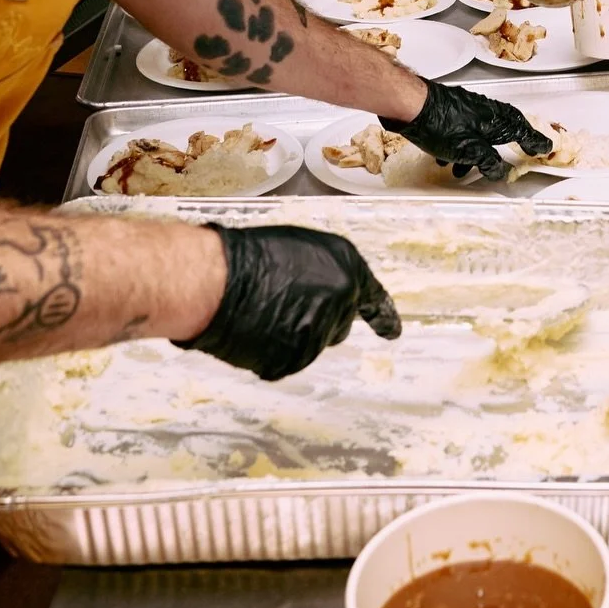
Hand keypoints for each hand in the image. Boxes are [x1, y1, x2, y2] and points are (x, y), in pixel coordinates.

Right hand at [178, 226, 399, 380]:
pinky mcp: (293, 360)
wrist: (216, 281)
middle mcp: (341, 302)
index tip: (392, 332)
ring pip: (310, 343)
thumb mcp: (301, 247)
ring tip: (261, 311)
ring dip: (292, 333)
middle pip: (339, 324)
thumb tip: (324, 291)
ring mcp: (318, 335)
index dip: (383, 317)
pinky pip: (286, 360)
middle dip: (319, 319)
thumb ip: (325, 271)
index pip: (373, 298)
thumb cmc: (249, 255)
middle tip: (285, 303)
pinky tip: (253, 330)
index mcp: (347, 268)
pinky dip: (271, 350)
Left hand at [383, 80, 552, 180]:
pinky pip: (463, 130)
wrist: (409, 105)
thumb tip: (499, 170)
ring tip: (467, 169)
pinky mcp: (449, 110)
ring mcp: (466, 108)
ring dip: (479, 150)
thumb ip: (488, 162)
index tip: (544, 147)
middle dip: (511, 141)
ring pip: (481, 131)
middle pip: (505, 126)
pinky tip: (446, 158)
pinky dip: (461, 146)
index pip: (523, 130)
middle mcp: (484, 110)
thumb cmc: (440, 124)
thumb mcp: (469, 151)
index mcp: (495, 119)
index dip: (535, 141)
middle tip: (523, 146)